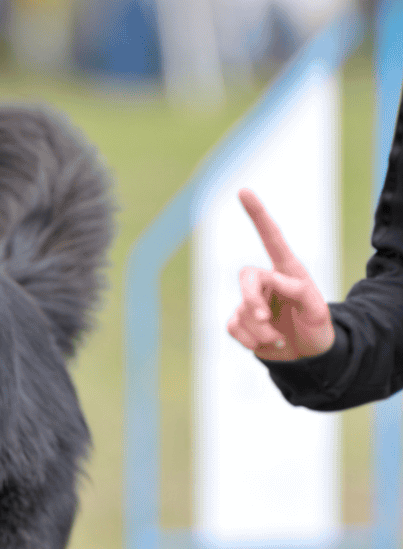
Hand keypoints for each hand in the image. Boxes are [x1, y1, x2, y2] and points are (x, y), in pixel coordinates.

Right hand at [226, 188, 334, 360]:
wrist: (307, 357)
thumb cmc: (316, 327)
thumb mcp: (316, 308)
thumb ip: (297, 290)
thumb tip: (271, 281)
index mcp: (287, 272)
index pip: (271, 238)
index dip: (257, 215)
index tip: (243, 191)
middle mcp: (266, 283)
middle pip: (246, 278)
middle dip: (252, 299)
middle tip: (265, 319)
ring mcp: (251, 303)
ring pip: (241, 310)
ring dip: (260, 330)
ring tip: (279, 339)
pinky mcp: (241, 322)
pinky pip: (233, 326)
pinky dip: (249, 339)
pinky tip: (266, 344)